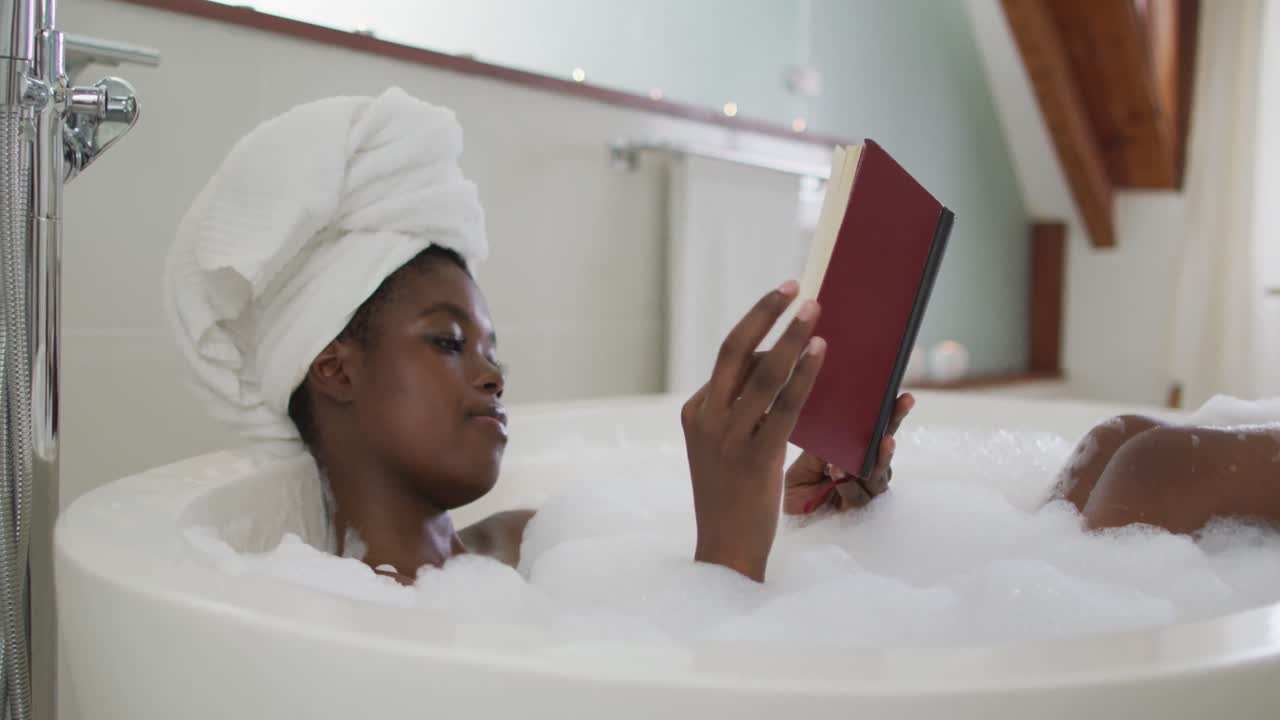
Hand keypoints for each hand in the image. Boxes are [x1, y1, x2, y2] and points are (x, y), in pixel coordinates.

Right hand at [681, 280, 824, 581]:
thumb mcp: (727, 447)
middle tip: (795, 286)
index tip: (781, 301)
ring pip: (761, 373)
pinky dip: (802, 375)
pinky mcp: (754, 458)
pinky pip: (783, 406)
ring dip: (791, 336)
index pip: (728, 360)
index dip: (759, 330)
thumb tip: (779, 367)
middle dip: (765, 313)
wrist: (726, 550)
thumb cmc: (733, 498)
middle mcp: (706, 419)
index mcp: (695, 412)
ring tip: (815, 310)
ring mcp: (726, 438)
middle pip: (733, 350)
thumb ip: (744, 410)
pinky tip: (819, 354)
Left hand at [782, 393, 913, 514]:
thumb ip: (819, 450)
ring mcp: (866, 492)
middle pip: (885, 445)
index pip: (873, 431)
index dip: (887, 413)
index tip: (897, 393)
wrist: (791, 528)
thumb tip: (834, 422)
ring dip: (877, 457)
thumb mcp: (803, 466)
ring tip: (881, 441)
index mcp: (854, 455)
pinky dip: (849, 485)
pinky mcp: (862, 514)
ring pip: (879, 473)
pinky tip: (839, 474)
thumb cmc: (799, 495)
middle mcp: (865, 472)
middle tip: (904, 401)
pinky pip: (861, 496)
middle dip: (894, 423)